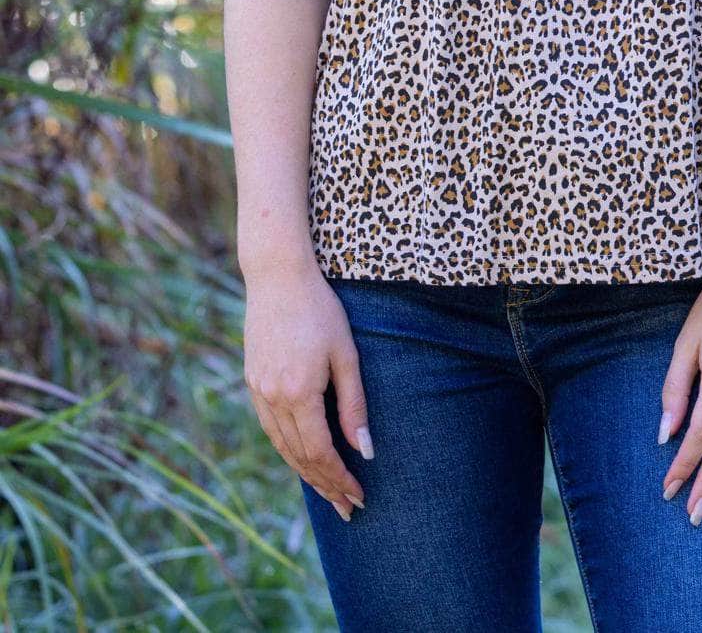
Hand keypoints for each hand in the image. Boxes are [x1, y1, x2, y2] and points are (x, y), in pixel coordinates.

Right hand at [242, 259, 372, 521]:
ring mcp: (258, 391)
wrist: (278, 276)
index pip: (321, 452)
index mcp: (298, 393)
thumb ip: (354, 404)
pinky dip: (288, 450)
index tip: (360, 497)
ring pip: (282, 447)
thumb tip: (365, 451)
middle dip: (326, 486)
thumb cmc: (320, 309)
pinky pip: (271, 429)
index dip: (340, 478)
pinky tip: (303, 458)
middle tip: (348, 509)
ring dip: (306, 474)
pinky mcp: (253, 382)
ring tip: (329, 493)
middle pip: (300, 457)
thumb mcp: (346, 353)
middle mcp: (273, 398)